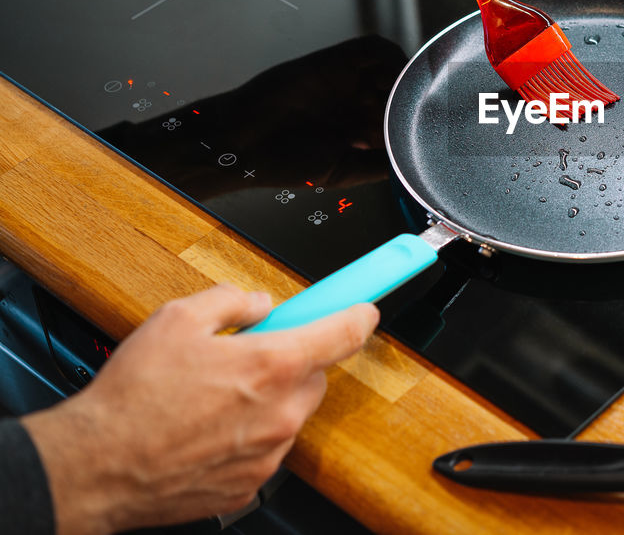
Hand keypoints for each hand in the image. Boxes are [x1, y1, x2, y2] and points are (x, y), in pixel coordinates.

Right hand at [22, 285, 378, 534]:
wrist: (96, 466)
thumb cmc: (133, 397)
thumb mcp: (178, 318)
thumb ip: (231, 300)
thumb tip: (257, 302)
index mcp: (272, 365)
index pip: (343, 334)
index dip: (359, 315)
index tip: (365, 308)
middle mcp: (280, 412)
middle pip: (313, 376)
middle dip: (289, 362)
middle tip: (246, 358)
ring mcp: (268, 454)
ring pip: (288, 415)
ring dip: (266, 401)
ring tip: (212, 399)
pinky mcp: (250, 485)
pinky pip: (264, 449)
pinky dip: (246, 436)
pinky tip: (205, 430)